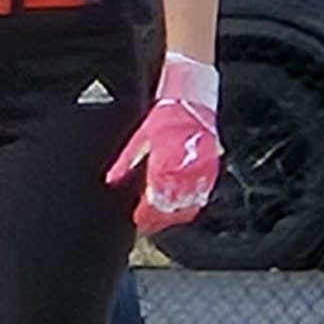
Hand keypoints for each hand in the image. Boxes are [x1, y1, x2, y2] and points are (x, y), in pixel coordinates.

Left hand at [105, 54, 222, 234]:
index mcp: (165, 165)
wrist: (192, 100)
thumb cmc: (166, 115)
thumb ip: (126, 162)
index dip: (146, 214)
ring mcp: (200, 172)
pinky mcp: (211, 169)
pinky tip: (181, 205)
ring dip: (175, 213)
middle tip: (148, 223)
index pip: (155, 200)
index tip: (138, 219)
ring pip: (188, 204)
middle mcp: (185, 171)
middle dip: (158, 217)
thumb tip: (112, 180)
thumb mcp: (140, 137)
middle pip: (172, 207)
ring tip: (163, 217)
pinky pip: (202, 194)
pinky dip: (190, 203)